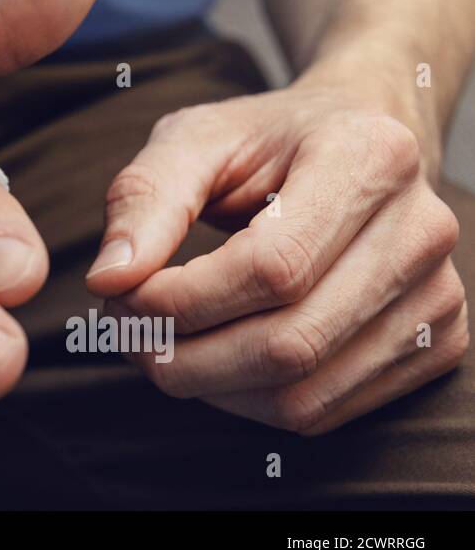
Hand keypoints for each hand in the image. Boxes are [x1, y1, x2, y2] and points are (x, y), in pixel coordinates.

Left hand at [87, 73, 469, 434]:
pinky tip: (210, 358)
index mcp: (370, 157)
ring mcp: (438, 295)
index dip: (183, 299)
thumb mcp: (194, 138)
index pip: (273, 267)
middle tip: (123, 330)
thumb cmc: (265, 140)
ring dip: (207, 387)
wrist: (354, 142)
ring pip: (304, 394)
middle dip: (183, 355)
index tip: (118, 295)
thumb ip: (144, 197)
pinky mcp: (435, 345)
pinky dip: (246, 402)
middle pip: (291, 343)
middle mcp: (422, 231)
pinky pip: (323, 411)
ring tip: (156, 345)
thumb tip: (110, 278)